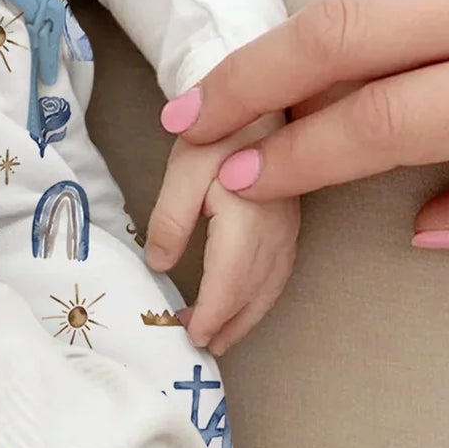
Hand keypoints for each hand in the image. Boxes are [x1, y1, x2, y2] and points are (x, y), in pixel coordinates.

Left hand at [143, 111, 298, 355]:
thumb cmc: (215, 130)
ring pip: (271, 287)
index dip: (212, 313)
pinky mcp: (289, 222)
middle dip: (229, 325)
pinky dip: (259, 298)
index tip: (191, 336)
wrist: (257, 100)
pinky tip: (243, 304)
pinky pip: (279, 273)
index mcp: (249, 218)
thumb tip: (159, 265)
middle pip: (255, 292)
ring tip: (219, 337)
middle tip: (202, 347)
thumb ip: (171, 218)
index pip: (231, 280)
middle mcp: (277, 230)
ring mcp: (288, 228)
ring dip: (246, 317)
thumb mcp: (183, 167)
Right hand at [160, 0, 448, 257]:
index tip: (247, 182)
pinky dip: (364, 10)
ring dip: (301, 42)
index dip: (302, 156)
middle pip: (339, 34)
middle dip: (251, 78)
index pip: (383, 119)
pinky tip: (339, 47)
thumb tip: (430, 227)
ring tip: (248, 88)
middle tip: (194, 116)